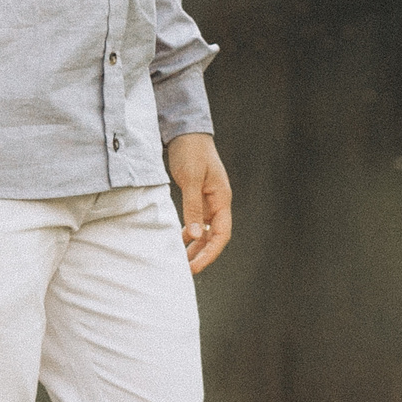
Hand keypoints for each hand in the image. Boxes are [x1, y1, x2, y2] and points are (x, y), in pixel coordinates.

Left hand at [167, 133, 231, 273]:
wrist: (186, 131)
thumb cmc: (191, 152)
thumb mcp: (191, 179)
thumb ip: (192, 207)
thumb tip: (195, 235)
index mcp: (222, 199)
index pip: (221, 234)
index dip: (210, 253)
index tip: (195, 267)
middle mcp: (217, 203)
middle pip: (214, 236)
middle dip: (202, 254)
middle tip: (186, 270)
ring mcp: (208, 200)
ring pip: (205, 230)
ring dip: (195, 245)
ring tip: (181, 260)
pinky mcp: (198, 196)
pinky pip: (197, 220)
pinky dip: (189, 232)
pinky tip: (179, 239)